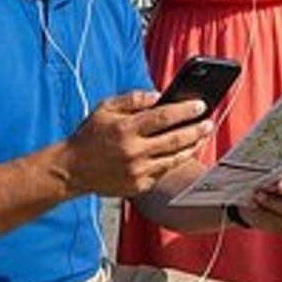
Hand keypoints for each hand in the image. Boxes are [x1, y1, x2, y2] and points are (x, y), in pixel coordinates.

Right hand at [61, 92, 211, 198]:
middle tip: (209, 122)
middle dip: (196, 130)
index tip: (201, 104)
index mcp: (126, 129)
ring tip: (201, 137)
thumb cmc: (89, 134)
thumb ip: (133, 99)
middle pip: (175, 140)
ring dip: (191, 147)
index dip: (185, 110)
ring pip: (174, 159)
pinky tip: (183, 152)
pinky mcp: (138, 186)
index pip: (164, 116)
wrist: (72, 169)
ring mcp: (137, 171)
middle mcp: (134, 151)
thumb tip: (159, 95)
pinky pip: (163, 171)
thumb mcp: (105, 107)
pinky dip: (175, 161)